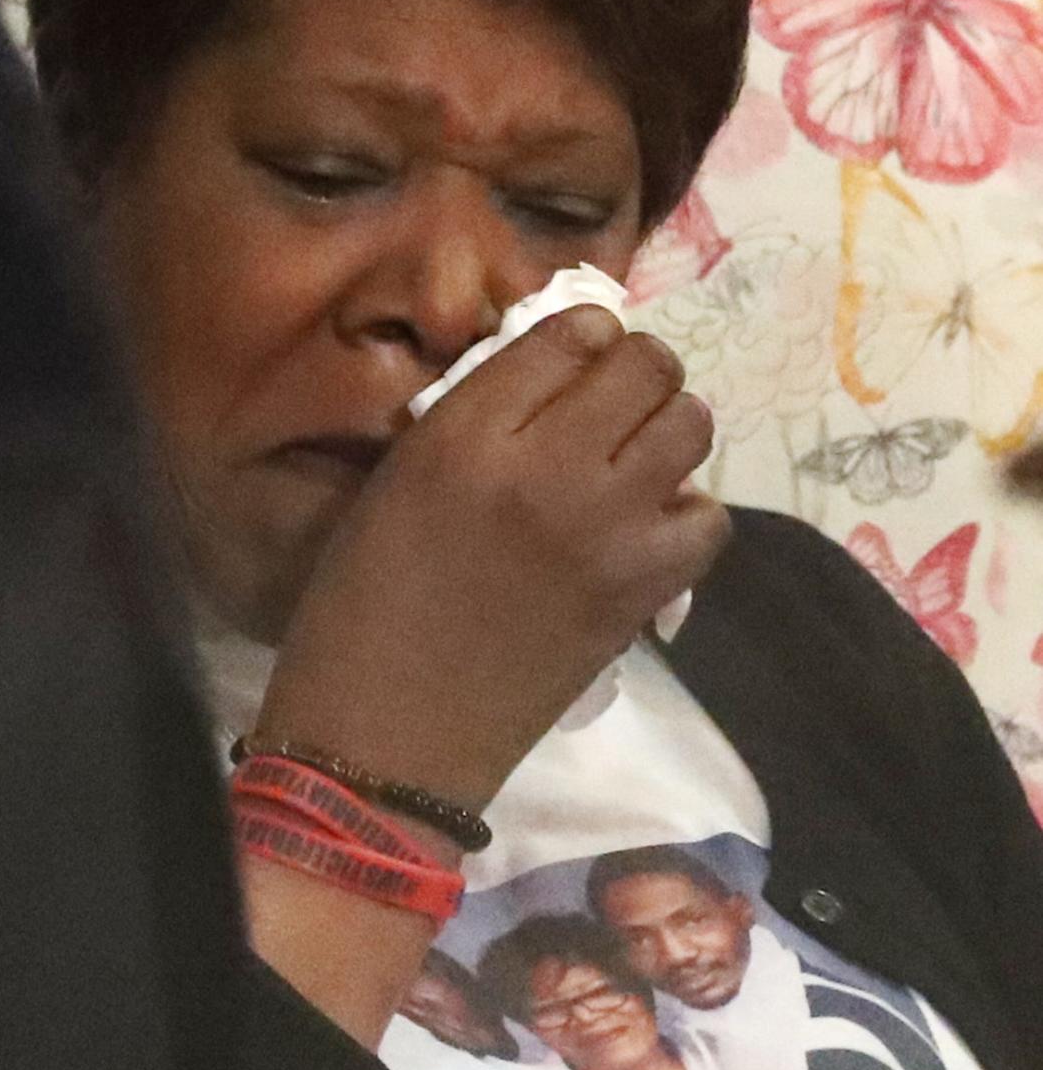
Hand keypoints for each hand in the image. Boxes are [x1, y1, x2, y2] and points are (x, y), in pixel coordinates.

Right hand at [259, 308, 727, 808]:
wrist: (388, 736)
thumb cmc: (363, 608)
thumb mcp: (399, 483)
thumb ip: (473, 420)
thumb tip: (550, 378)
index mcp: (464, 433)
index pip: (569, 333)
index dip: (583, 336)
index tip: (575, 359)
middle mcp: (544, 465)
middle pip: (646, 365)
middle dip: (637, 373)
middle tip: (613, 406)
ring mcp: (605, 529)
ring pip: (690, 426)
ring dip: (669, 430)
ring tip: (635, 460)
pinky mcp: (641, 590)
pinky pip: (707, 518)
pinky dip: (686, 513)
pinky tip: (647, 528)